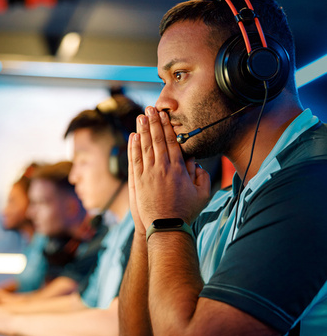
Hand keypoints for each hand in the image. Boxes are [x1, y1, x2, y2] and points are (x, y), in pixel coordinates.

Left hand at [130, 106, 209, 227]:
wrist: (166, 227)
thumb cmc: (185, 213)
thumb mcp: (202, 194)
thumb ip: (201, 176)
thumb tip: (194, 162)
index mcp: (178, 169)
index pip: (172, 142)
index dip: (168, 126)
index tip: (165, 115)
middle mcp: (161, 168)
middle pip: (157, 140)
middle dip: (154, 122)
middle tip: (151, 108)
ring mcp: (147, 174)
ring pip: (145, 147)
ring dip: (143, 130)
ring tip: (141, 116)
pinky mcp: (137, 182)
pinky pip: (134, 160)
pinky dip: (133, 147)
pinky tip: (133, 136)